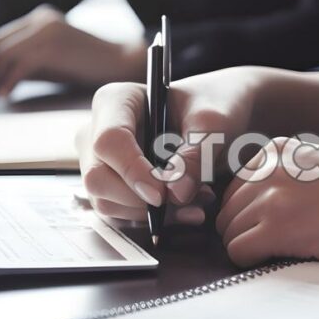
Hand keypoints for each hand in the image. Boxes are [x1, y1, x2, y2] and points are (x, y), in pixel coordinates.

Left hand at [0, 5, 144, 97]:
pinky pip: (18, 64)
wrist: (119, 64)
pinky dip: (7, 81)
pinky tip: (4, 94)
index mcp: (38, 18)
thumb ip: (24, 60)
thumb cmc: (85, 66)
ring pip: (3, 54)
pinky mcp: (52, 45)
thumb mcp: (49, 60)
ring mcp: (46, 29)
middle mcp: (39, 18)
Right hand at [78, 67, 268, 225]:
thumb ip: (195, 157)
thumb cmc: (214, 105)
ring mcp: (100, 160)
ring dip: (151, 213)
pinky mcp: (111, 184)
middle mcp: (98, 130)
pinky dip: (152, 218)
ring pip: (106, 201)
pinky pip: (120, 212)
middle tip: (188, 202)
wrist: (220, 116)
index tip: (163, 195)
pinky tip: (185, 209)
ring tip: (196, 202)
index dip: (133, 171)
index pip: (109, 141)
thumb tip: (175, 194)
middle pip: (98, 177)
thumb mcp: (213, 124)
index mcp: (116, 101)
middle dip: (140, 200)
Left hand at [216, 137, 318, 266]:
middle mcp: (270, 165)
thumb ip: (285, 180)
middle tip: (278, 249)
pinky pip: (238, 251)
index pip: (234, 188)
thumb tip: (248, 211)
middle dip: (245, 233)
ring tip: (289, 253)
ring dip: (251, 249)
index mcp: (279, 149)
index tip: (273, 230)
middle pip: (226, 211)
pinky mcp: (280, 225)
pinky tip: (283, 260)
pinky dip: (252, 262)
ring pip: (229, 232)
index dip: (248, 216)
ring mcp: (274, 194)